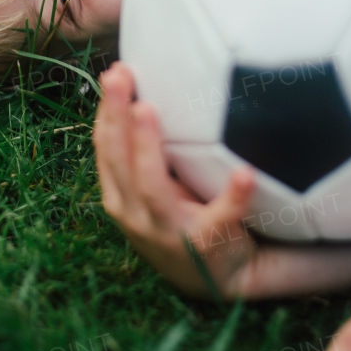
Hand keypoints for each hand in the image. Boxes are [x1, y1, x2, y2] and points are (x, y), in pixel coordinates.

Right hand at [93, 62, 259, 298]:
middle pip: (118, 160)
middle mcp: (136, 214)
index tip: (114, 71)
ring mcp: (167, 231)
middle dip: (116, 117)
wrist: (220, 278)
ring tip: (148, 109)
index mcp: (121, 196)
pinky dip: (232, 196)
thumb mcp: (157, 189)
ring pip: (150, 187)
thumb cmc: (185, 219)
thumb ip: (149, 151)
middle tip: (120, 77)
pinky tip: (245, 174)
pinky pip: (219, 217)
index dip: (106, 110)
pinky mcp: (205, 243)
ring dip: (147, 147)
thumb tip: (152, 90)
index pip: (106, 148)